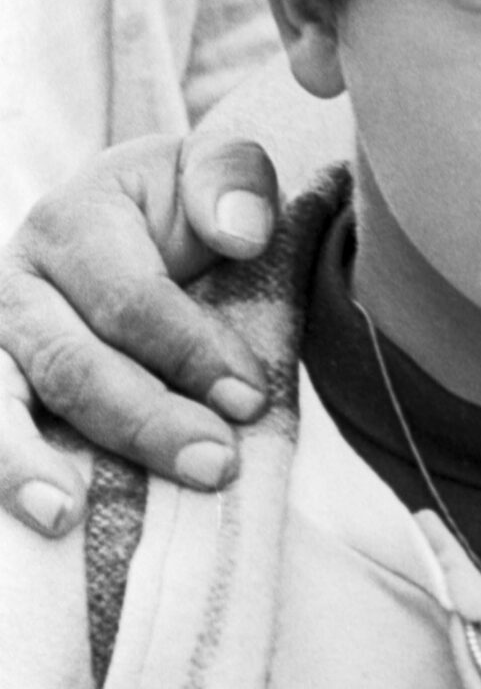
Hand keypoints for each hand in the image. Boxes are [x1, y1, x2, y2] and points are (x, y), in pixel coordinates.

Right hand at [0, 129, 280, 534]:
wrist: (129, 226)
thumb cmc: (176, 207)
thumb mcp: (209, 169)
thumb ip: (231, 178)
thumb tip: (242, 232)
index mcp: (71, 222)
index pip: (129, 299)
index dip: (190, 350)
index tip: (249, 398)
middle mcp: (15, 286)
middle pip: (71, 366)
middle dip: (145, 421)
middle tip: (215, 465)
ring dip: (31, 466)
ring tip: (62, 518)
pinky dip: (4, 476)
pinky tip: (36, 520)